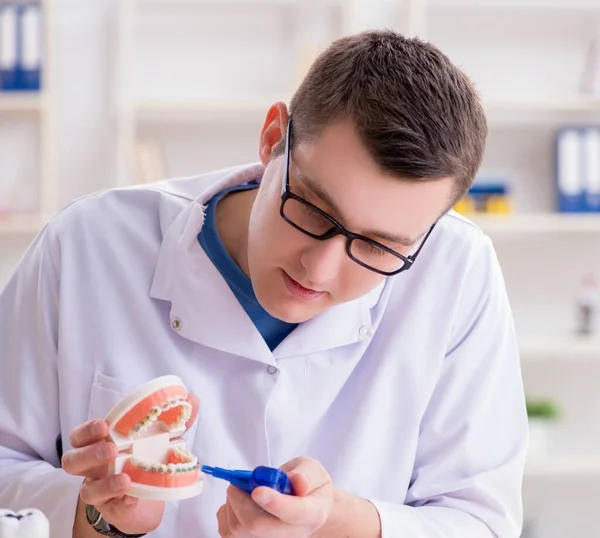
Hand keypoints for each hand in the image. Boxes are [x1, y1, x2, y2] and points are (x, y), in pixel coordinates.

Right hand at [61, 393, 199, 535]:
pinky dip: (122, 501)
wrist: (148, 497)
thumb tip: (191, 397)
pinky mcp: (110, 508)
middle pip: (73, 460)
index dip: (88, 429)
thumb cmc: (146, 458)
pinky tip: (132, 495)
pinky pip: (109, 507)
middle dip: (90, 453)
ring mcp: (99, 488)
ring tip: (124, 478)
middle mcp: (94, 466)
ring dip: (103, 483)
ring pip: (86, 489)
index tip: (105, 425)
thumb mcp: (159, 436)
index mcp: (101, 443)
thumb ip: (173, 417)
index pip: (81, 435)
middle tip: (112, 449)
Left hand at [217, 456, 333, 537]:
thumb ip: (306, 475)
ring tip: (243, 490)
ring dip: (232, 502)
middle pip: (256, 525)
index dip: (274, 502)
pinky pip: (228, 532)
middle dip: (240, 498)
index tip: (258, 490)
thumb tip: (298, 481)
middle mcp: (290, 534)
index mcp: (311, 513)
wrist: (305, 507)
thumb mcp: (313, 471)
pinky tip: (239, 504)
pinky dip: (226, 513)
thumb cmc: (308, 487)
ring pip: (238, 529)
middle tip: (240, 480)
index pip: (293, 513)